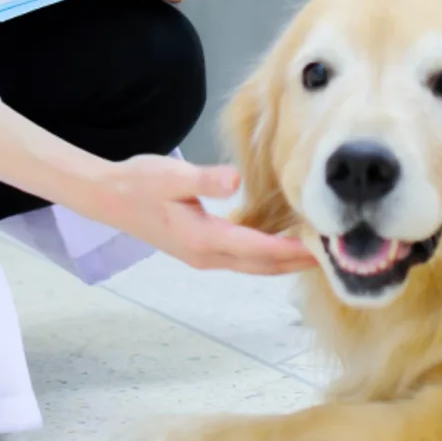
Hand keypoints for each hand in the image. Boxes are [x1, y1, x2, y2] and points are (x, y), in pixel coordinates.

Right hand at [88, 154, 314, 274]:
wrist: (107, 198)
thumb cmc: (138, 182)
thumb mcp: (170, 174)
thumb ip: (204, 178)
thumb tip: (234, 180)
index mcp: (204, 238)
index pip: (259, 249)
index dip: (292, 250)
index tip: (321, 247)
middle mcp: (207, 255)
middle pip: (263, 266)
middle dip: (298, 262)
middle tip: (333, 256)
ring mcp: (203, 256)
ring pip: (254, 266)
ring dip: (284, 262)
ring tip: (317, 253)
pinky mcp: (200, 250)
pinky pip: (243, 259)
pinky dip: (267, 256)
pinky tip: (283, 245)